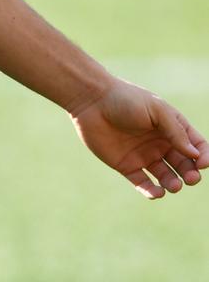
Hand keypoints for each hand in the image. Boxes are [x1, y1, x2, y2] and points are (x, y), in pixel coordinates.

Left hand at [70, 77, 208, 197]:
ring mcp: (144, 155)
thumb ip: (175, 131)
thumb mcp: (155, 109)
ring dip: (174, 184)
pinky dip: (152, 191)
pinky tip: (157, 192)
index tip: (202, 163)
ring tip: (174, 185)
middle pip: (184, 164)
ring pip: (167, 177)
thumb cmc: (125, 99)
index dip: (203, 155)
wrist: (92, 101)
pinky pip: (143, 184)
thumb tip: (194, 154)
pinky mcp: (127, 166)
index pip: (195, 144)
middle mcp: (159, 142)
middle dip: (191, 173)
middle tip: (191, 178)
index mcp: (170, 126)